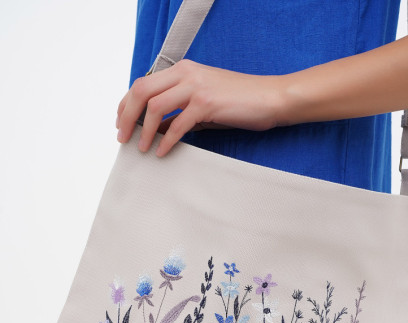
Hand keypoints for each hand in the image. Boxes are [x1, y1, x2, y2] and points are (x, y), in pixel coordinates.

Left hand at [115, 59, 283, 156]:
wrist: (271, 98)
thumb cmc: (240, 102)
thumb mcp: (204, 105)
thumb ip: (179, 113)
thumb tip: (156, 129)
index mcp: (183, 70)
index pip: (143, 83)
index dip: (126, 104)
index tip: (121, 122)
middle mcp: (186, 74)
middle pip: (141, 91)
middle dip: (127, 116)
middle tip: (123, 137)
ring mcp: (196, 87)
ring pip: (155, 106)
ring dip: (143, 130)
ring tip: (141, 147)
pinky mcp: (207, 103)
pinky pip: (178, 124)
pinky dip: (167, 140)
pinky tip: (162, 152)